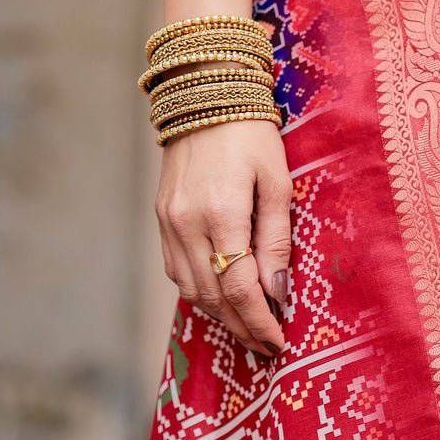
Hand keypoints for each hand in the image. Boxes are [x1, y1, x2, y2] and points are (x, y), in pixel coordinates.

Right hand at [156, 119, 291, 357]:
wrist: (206, 94)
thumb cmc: (252, 134)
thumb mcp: (278, 182)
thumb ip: (276, 239)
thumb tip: (277, 292)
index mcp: (221, 213)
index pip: (239, 287)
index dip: (259, 320)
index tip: (278, 340)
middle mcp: (186, 224)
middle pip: (212, 296)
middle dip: (241, 326)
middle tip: (267, 345)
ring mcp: (168, 223)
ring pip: (191, 289)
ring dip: (220, 314)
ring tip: (248, 327)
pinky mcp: (161, 219)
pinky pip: (177, 270)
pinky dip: (200, 290)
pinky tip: (222, 295)